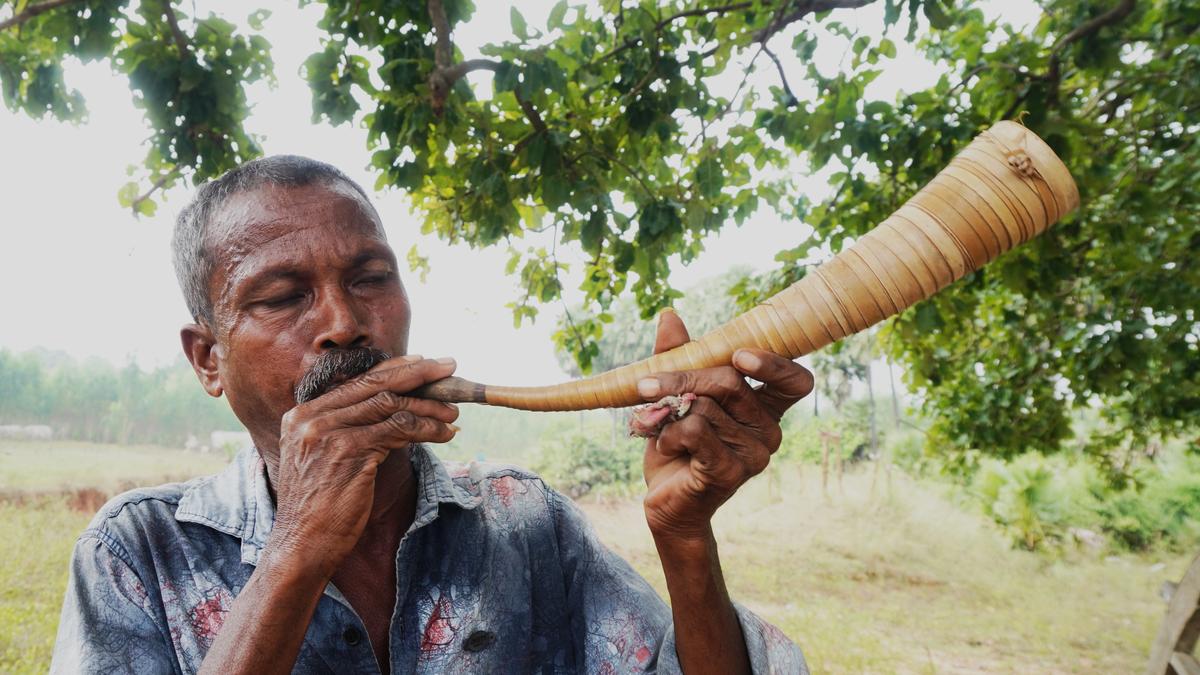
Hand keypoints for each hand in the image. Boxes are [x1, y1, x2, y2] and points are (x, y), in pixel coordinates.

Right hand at [268, 355, 459, 578]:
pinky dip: (426, 429)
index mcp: (302, 415)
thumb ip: (346, 429)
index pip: (356, 381)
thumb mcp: (323, 458)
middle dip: (417, 373)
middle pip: (375, 384)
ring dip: (428, 407)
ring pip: (391, 405)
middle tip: (448, 367)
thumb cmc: (320, 506)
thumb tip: (391, 406)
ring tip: (453, 414)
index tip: (422, 363)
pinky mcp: (349, 452)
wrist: (303, 545)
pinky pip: (399, 429)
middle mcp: (311, 418)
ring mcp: (328, 433)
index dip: (394, 369)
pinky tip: (444, 434)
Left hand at [640, 311, 812, 540]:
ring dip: (668, 412)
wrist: (666, 502)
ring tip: (660, 427)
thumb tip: (670, 315)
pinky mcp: (731, 473)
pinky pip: (695, 431)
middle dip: (682, 378)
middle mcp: (770, 432)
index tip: (739, 355)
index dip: (774, 364)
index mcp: (766, 409)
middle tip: (646, 384)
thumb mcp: (676, 396)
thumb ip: (680, 356)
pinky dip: (669, 432)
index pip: (797, 381)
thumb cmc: (677, 445)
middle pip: (730, 382)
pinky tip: (664, 445)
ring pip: (705, 407)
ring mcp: (755, 456)